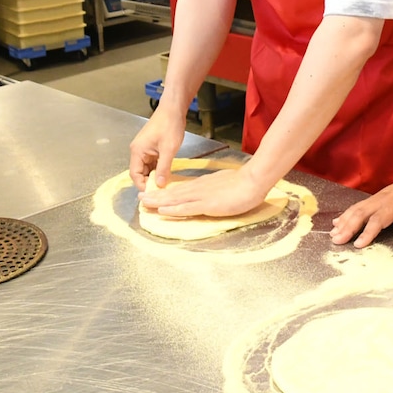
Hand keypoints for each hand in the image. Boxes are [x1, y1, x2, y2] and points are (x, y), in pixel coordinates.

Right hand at [128, 109, 186, 190]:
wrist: (173, 109)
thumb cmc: (169, 126)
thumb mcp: (168, 149)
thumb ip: (163, 168)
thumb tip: (160, 185)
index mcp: (137, 151)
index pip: (134, 174)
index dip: (142, 185)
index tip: (153, 193)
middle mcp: (137, 151)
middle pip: (140, 172)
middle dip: (149, 181)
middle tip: (161, 190)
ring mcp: (144, 148)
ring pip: (147, 168)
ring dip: (154, 175)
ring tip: (165, 183)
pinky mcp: (151, 147)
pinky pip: (152, 162)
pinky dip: (158, 168)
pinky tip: (166, 173)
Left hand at [138, 168, 271, 217]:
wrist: (253, 181)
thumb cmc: (243, 182)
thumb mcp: (224, 182)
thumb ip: (215, 188)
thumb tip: (210, 192)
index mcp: (203, 184)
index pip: (181, 189)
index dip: (166, 193)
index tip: (154, 194)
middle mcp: (198, 189)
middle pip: (173, 193)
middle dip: (155, 196)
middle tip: (140, 198)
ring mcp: (201, 196)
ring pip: (175, 199)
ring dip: (158, 202)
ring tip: (143, 203)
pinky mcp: (207, 204)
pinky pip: (186, 208)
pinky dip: (173, 210)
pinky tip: (162, 211)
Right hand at [329, 175, 392, 247]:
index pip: (379, 219)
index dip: (368, 231)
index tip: (358, 244)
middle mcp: (381, 200)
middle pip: (361, 213)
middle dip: (348, 227)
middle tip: (337, 241)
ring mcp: (375, 199)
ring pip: (356, 209)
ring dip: (343, 222)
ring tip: (333, 235)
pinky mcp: (371, 200)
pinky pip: (356, 207)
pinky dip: (345, 215)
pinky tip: (336, 224)